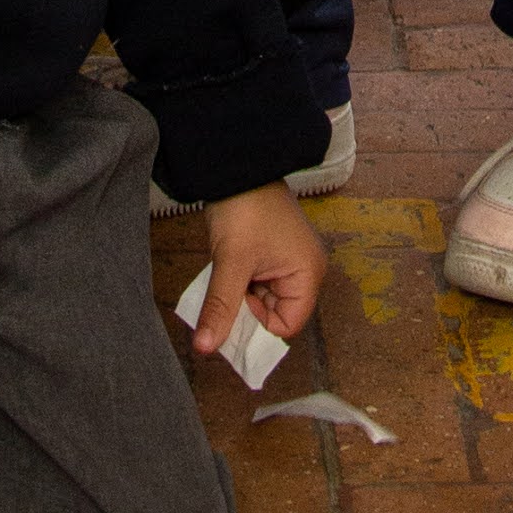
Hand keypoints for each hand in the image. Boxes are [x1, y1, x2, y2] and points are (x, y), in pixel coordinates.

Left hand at [192, 181, 322, 362]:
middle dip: (248, 309)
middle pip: (276, 314)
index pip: (286, 325)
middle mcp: (305, 269)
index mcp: (308, 272)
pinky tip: (228, 267)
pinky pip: (258, 283)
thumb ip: (221, 308)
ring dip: (241, 295)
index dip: (257, 322)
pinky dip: (241, 283)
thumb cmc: (244, 207)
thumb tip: (205, 348)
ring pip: (263, 300)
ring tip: (227, 272)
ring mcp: (289, 259)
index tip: (236, 302)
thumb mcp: (231, 262)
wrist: (235, 164)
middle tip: (227, 290)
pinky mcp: (273, 252)